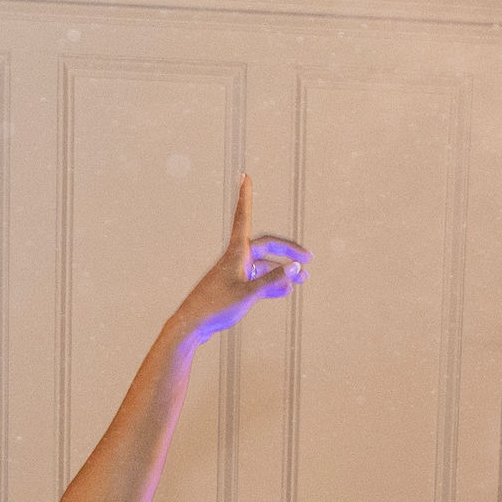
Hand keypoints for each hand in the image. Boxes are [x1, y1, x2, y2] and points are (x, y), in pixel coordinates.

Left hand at [167, 177, 307, 349]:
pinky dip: (272, 283)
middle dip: (288, 252)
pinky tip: (286, 291)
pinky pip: (258, 280)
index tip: (245, 175)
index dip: (246, 196)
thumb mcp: (249, 293)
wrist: (192, 326)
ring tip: (303, 280)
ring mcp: (236, 272)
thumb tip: (296, 267)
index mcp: (236, 252)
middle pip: (267, 246)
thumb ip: (273, 280)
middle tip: (309, 259)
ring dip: (283, 271)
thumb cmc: (216, 307)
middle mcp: (236, 258)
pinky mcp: (234, 286)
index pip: (244, 216)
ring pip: (265, 265)